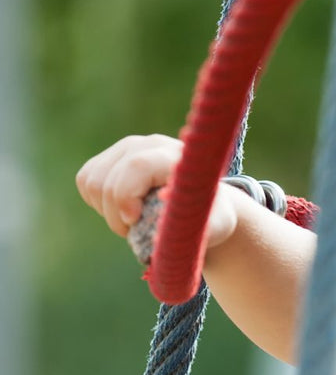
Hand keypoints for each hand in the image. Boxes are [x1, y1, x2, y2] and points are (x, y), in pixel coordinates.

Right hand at [75, 134, 243, 252]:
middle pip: (108, 179)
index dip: (125, 196)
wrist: (205, 207)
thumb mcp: (212, 226)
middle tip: (135, 230)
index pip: (137, 166)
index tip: (133, 221)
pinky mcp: (112, 156)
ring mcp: (128, 147)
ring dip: (106, 209)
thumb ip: (194, 221)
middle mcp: (152, 144)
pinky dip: (98, 202)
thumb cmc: (210, 218)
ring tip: (133, 220)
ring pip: (91, 180)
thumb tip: (163, 206)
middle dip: (115, 215)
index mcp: (179, 157)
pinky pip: (85, 180)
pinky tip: (122, 208)